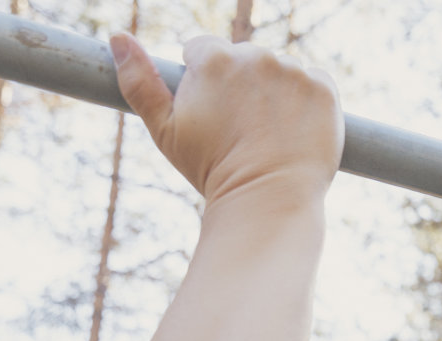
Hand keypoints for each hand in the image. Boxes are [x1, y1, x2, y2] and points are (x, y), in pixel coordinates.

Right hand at [110, 32, 343, 203]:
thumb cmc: (212, 170)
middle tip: (242, 129)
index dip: (203, 83)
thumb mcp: (165, 130)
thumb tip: (116, 36)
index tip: (213, 113)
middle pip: (244, 60)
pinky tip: (295, 130)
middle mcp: (256, 56)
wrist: (268, 202)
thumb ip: (139, 81)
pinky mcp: (325, 89)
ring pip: (280, 71)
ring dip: (275, 93)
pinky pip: (314, 83)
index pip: (202, 50)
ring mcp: (294, 71)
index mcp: (213, 57)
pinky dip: (307, 102)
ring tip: (270, 133)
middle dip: (242, 86)